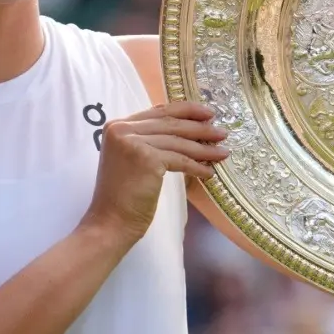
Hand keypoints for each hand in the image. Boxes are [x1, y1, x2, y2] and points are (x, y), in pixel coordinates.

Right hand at [83, 101, 228, 242]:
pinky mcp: (146, 158)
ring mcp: (133, 142)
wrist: (109, 222)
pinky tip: (209, 172)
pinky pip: (180, 160)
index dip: (186, 110)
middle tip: (222, 133)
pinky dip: (197, 166)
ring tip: (223, 153)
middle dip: (200, 128)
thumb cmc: (122, 197)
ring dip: (204, 148)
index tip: (207, 113)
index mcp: (117, 126)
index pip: (158, 111)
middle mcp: (122, 129)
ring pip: (178, 142)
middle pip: (171, 124)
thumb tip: (186, 131)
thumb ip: (148, 141)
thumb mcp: (132, 159)